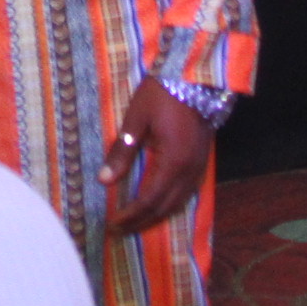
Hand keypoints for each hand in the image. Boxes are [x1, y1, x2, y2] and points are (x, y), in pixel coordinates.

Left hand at [100, 76, 213, 235]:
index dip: (130, 215)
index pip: (149, 199)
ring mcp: (199, 167)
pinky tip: (158, 205)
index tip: (112, 223)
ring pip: (178, 203)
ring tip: (135, 223)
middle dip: (141, 221)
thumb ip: (122, 150)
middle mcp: (190, 170)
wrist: (196, 76)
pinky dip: (170, 204)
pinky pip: (187, 193)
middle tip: (119, 230)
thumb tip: (104, 180)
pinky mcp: (202, 161)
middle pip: (164, 207)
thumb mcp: (136, 118)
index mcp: (173, 161)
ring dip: (156, 216)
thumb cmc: (162, 92)